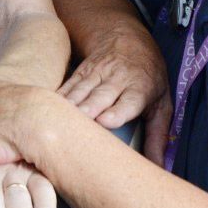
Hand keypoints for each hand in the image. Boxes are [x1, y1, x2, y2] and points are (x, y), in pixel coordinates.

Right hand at [59, 27, 170, 165]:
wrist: (127, 40)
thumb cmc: (147, 79)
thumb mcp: (161, 104)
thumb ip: (157, 137)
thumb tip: (159, 167)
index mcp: (140, 88)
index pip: (129, 101)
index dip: (117, 112)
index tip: (105, 121)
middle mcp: (117, 80)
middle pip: (100, 96)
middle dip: (88, 110)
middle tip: (75, 126)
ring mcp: (97, 74)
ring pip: (80, 91)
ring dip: (68, 106)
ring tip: (56, 121)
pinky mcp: (81, 72)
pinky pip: (68, 86)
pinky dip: (57, 98)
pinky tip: (46, 109)